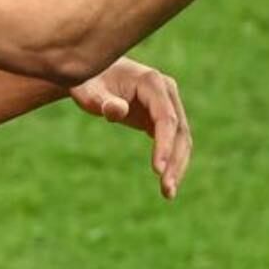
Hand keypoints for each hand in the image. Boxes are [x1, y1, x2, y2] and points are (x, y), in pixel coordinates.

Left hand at [67, 58, 192, 198]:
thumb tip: (117, 111)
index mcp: (151, 82)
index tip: (157, 170)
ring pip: (181, 138)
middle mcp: (167, 91)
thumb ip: (100, 101)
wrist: (95, 74)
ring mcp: (168, 103)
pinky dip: (172, 162)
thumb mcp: (87, 90)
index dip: (164, 144)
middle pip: (179, 130)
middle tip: (166, 191)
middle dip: (175, 161)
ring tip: (168, 194)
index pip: (165, 117)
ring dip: (177, 166)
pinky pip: (174, 141)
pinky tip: (166, 184)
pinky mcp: (164, 117)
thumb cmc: (89, 81)